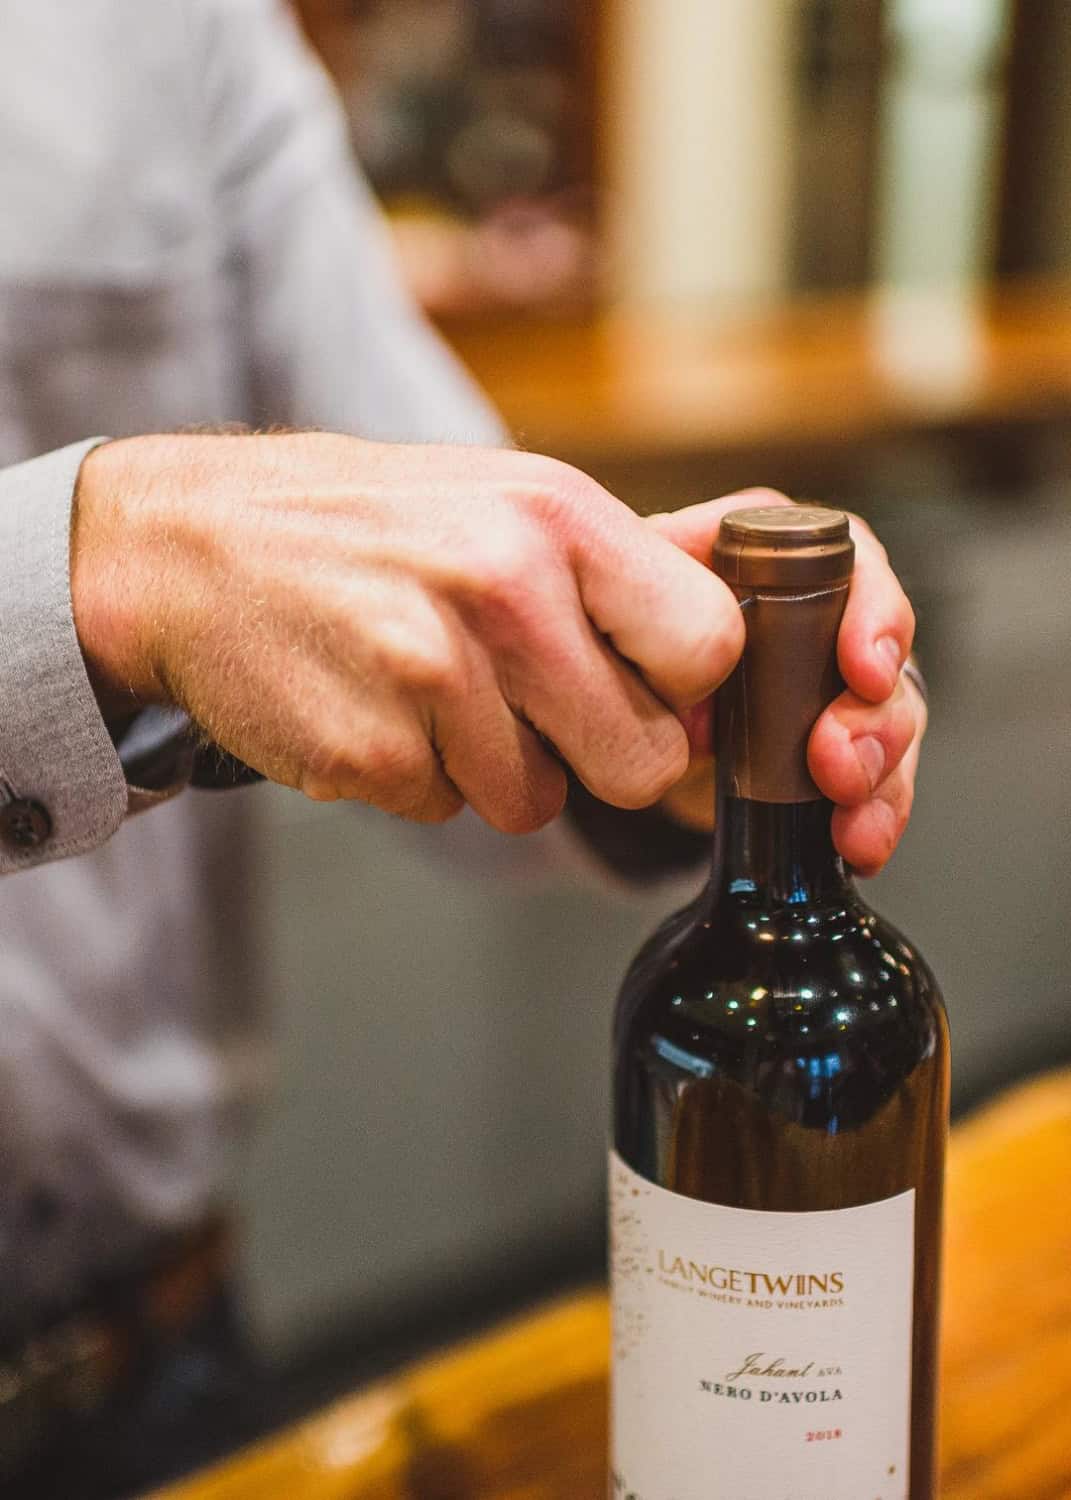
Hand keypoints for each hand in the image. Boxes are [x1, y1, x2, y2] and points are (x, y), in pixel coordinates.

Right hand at [71, 434, 746, 832]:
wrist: (193, 548)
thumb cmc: (371, 525)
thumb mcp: (507, 497)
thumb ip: (629, 554)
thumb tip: (753, 568)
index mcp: (558, 516)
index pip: (710, 646)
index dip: (681, 687)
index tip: (636, 681)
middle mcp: (506, 589)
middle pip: (642, 760)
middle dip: (594, 752)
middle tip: (527, 702)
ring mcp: (432, 675)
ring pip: (537, 801)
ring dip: (492, 766)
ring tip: (429, 687)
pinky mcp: (369, 751)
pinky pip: (447, 809)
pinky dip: (418, 777)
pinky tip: (374, 706)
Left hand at [648, 491, 923, 876]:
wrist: (613, 713)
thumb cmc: (624, 638)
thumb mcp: (624, 610)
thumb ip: (651, 614)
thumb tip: (687, 687)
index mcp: (777, 558)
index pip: (858, 562)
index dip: (874, 614)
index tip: (864, 670)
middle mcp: (824, 614)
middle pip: (887, 654)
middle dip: (876, 719)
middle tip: (840, 765)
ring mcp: (837, 683)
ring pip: (893, 720)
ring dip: (883, 775)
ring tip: (854, 823)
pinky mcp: (839, 745)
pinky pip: (879, 778)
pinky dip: (875, 813)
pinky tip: (861, 841)